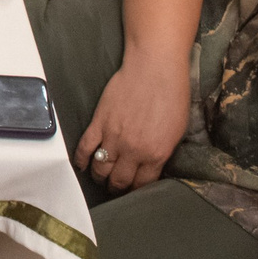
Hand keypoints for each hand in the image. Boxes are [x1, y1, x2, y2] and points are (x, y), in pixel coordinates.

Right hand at [74, 48, 189, 193]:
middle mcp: (133, 151)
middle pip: (118, 181)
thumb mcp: (176, 131)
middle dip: (116, 188)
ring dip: (99, 177)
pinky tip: (82, 165)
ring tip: (101, 177)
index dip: (136, 191)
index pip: (141, 185)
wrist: (155, 68)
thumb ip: (162, 153)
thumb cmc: (172, 95)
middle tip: (115, 187)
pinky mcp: (99, 123)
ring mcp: (113, 137)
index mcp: (155, 154)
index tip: (133, 190)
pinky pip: (85, 148)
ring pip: (100, 169)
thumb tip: (152, 166)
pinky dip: (81, 160)